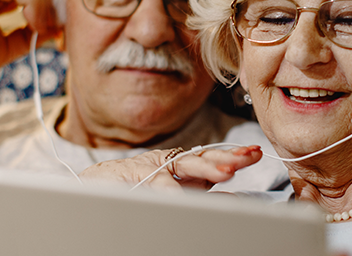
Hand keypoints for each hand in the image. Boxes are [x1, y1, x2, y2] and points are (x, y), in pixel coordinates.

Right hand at [79, 145, 264, 190]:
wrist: (96, 183)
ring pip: (183, 164)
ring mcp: (153, 165)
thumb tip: (232, 197)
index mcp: (185, 166)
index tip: (255, 154)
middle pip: (204, 155)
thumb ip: (200, 193)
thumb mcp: (176, 192)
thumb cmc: (138, 187)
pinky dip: (166, 187)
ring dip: (205, 168)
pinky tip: (179, 193)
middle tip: (248, 158)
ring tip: (226, 172)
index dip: (234, 156)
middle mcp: (172, 161)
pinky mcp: (134, 172)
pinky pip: (153, 180)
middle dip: (227, 156)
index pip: (214, 158)